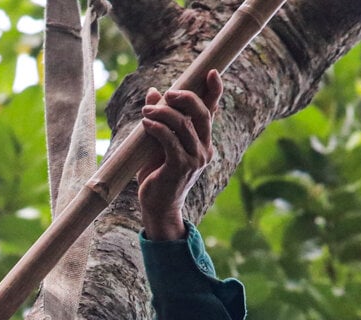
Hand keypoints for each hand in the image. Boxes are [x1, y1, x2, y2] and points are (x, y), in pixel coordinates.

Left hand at [137, 69, 223, 240]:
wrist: (158, 206)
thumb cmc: (157, 175)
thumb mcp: (157, 144)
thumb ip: (159, 119)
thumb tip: (153, 91)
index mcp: (203, 141)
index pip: (212, 112)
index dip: (214, 91)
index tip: (211, 71)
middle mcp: (205, 148)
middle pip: (202, 114)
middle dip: (186, 98)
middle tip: (168, 93)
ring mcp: (195, 159)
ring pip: (184, 126)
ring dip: (164, 113)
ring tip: (146, 110)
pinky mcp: (181, 167)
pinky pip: (170, 142)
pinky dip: (158, 129)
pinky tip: (146, 123)